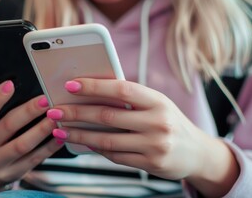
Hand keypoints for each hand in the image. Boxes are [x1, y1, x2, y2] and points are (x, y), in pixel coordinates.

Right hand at [0, 81, 61, 193]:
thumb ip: (4, 110)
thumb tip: (30, 88)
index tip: (10, 84)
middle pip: (7, 126)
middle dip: (28, 111)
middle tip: (46, 99)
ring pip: (22, 145)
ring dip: (41, 130)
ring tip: (55, 117)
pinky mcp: (13, 172)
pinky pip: (34, 159)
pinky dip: (49, 147)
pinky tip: (60, 136)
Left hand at [47, 78, 238, 196]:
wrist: (197, 152)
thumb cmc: (170, 121)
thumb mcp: (156, 104)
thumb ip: (129, 100)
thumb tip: (91, 95)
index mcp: (158, 101)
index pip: (121, 90)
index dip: (94, 87)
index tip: (70, 85)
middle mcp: (158, 123)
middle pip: (107, 116)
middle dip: (76, 113)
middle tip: (54, 111)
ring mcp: (154, 146)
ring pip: (106, 140)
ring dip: (78, 135)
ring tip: (60, 130)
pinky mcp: (150, 165)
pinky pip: (115, 156)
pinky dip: (95, 148)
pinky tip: (82, 142)